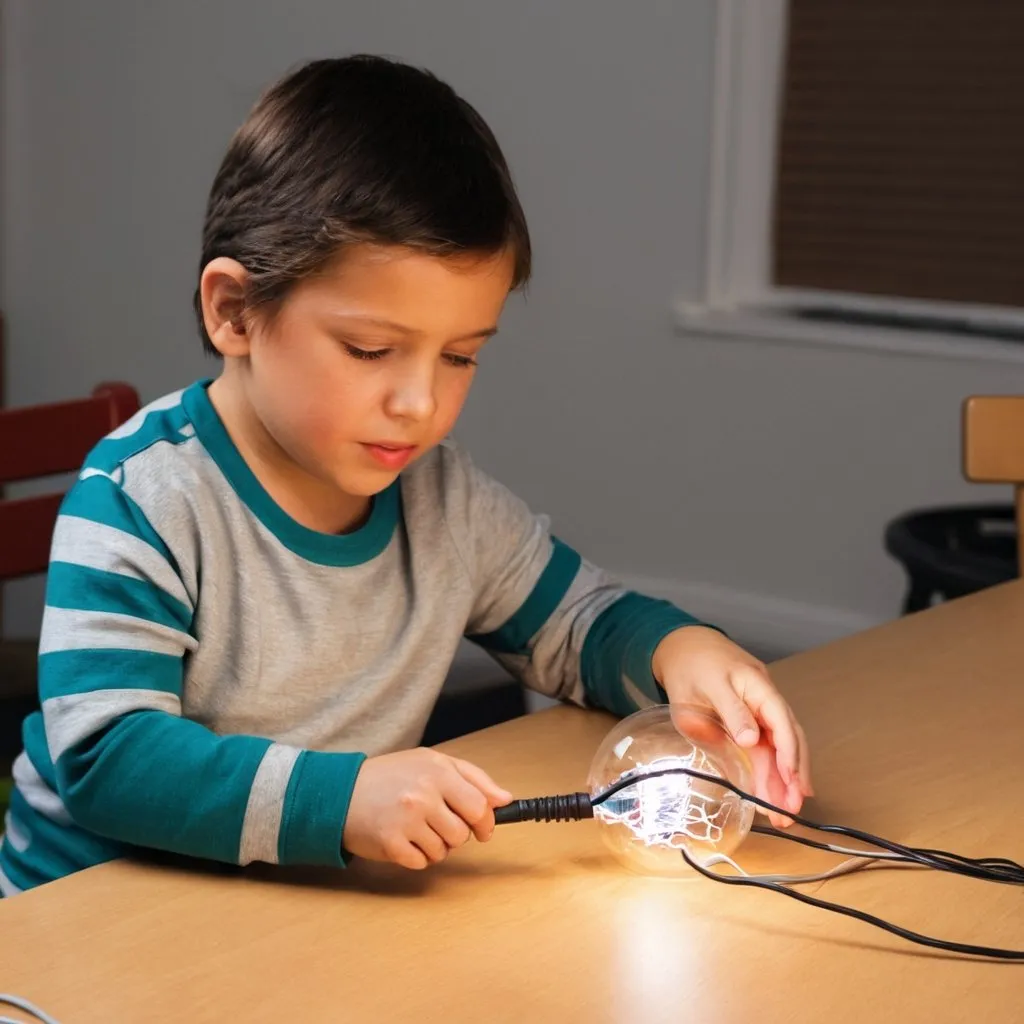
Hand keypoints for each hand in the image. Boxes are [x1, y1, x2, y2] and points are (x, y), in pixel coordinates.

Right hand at [343, 748, 511, 868]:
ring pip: (444, 851)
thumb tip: (504, 799)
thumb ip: (473, 778)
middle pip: (463, 833)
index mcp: (438, 772)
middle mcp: (423, 795)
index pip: (480, 806)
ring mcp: (406, 821)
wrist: (341, 792)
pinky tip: (403, 838)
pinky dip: (416, 856)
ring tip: (416, 827)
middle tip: (438, 822)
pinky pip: (422, 863)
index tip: (483, 828)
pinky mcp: (391, 844)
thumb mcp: (432, 762)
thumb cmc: (391, 776)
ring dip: (436, 845)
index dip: (485, 822)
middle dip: (457, 833)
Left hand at [651, 626, 813, 827]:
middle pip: (787, 738)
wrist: (683, 646)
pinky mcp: (752, 719)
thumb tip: (750, 739)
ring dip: (784, 779)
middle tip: (791, 810)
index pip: (781, 720)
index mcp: (756, 684)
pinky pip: (766, 746)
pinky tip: (778, 793)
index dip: (788, 751)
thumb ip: (729, 710)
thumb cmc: (690, 666)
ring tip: (785, 813)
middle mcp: (765, 698)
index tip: (791, 779)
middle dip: (792, 775)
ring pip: (779, 746)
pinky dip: (772, 770)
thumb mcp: (704, 686)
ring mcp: (760, 709)